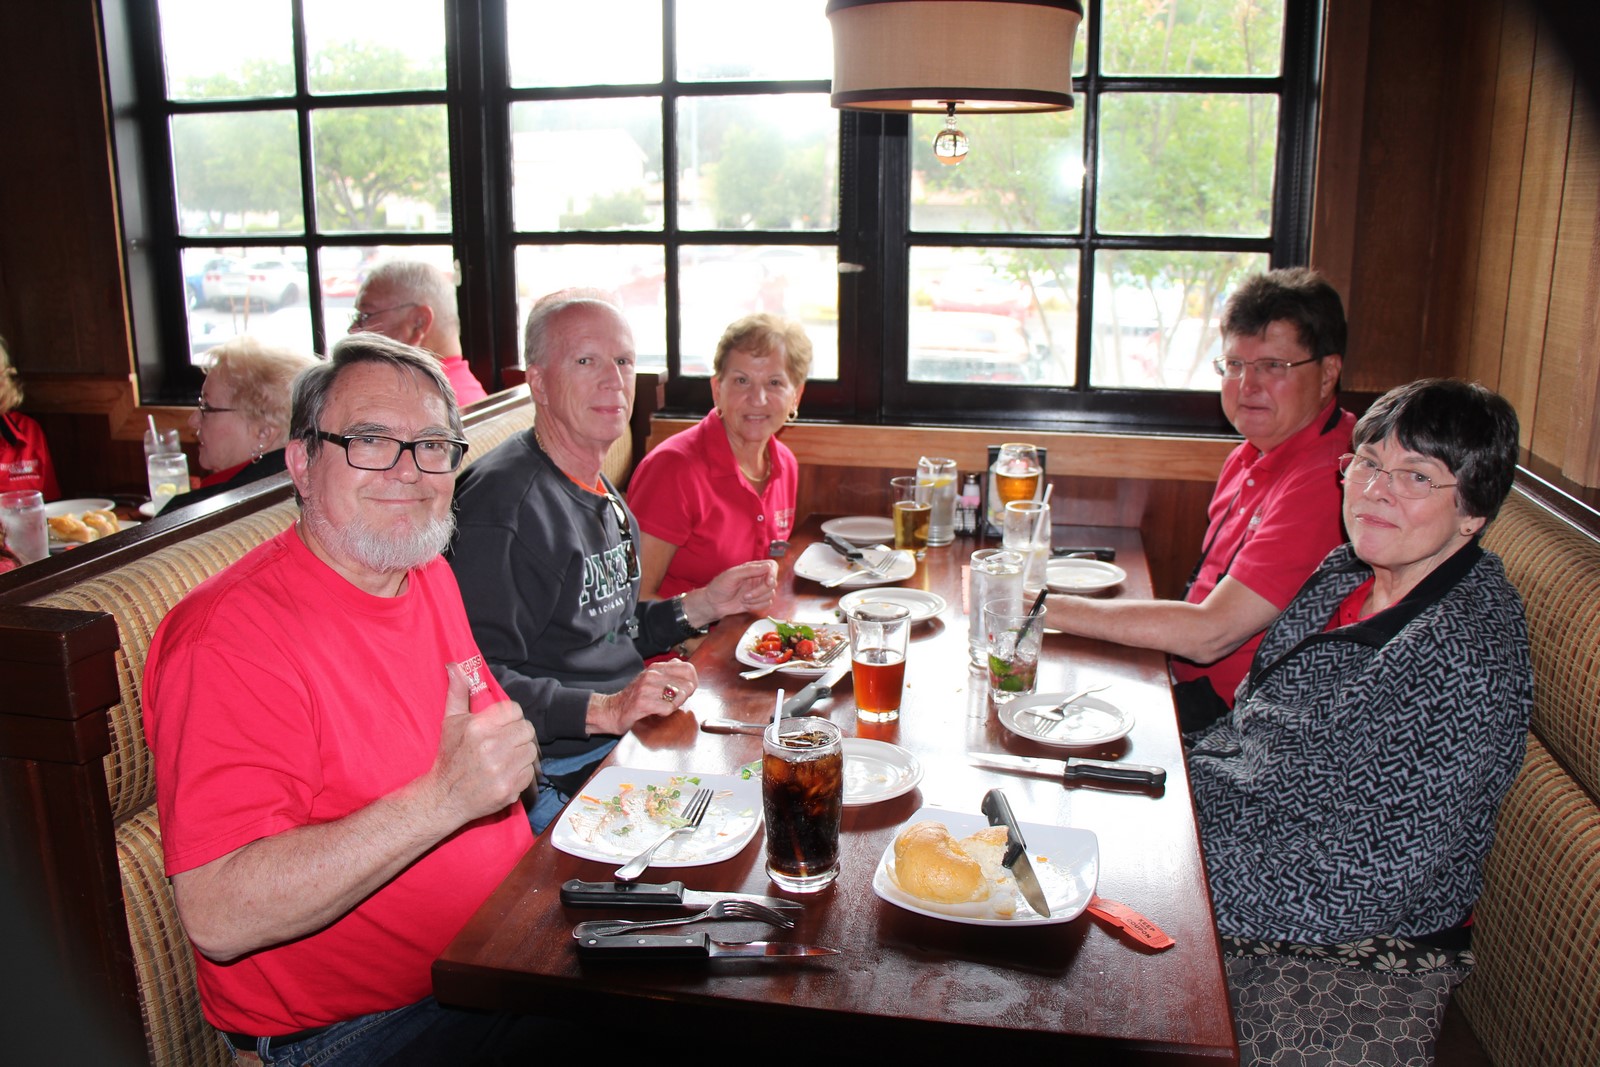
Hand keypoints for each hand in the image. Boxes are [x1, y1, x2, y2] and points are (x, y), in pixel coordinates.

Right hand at [429, 663, 538, 824]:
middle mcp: (490, 747)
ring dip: (521, 754)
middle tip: (504, 742)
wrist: (444, 797)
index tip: (501, 726)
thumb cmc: (449, 756)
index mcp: (478, 727)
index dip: (510, 717)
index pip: (515, 710)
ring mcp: (501, 770)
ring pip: (531, 751)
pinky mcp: (509, 790)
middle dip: (517, 735)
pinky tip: (505, 773)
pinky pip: (529, 772)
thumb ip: (457, 692)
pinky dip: (521, 773)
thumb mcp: (450, 721)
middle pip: (526, 730)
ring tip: (505, 758)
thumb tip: (455, 666)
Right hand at [587, 660, 698, 735]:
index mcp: (656, 667)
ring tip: (663, 706)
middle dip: (684, 697)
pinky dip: (665, 713)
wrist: (612, 710)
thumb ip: (668, 673)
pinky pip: (668, 708)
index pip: (688, 668)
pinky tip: (657, 712)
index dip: (692, 682)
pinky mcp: (643, 702)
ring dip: (674, 706)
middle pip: (687, 684)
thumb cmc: (634, 697)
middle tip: (673, 702)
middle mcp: (652, 674)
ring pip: (679, 696)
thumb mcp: (651, 679)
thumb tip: (687, 669)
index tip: (686, 690)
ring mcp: (646, 688)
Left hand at [693, 559, 779, 622]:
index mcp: (752, 568)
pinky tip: (746, 605)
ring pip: (771, 594)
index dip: (773, 574)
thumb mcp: (732, 575)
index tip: (768, 582)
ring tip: (743, 599)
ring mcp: (758, 590)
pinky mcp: (758, 601)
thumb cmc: (719, 587)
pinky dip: (757, 606)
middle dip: (760, 591)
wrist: (714, 604)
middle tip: (746, 596)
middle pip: (773, 583)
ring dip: (757, 600)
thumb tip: (768, 567)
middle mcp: (758, 578)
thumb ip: (750, 570)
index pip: (772, 566)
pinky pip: (767, 604)